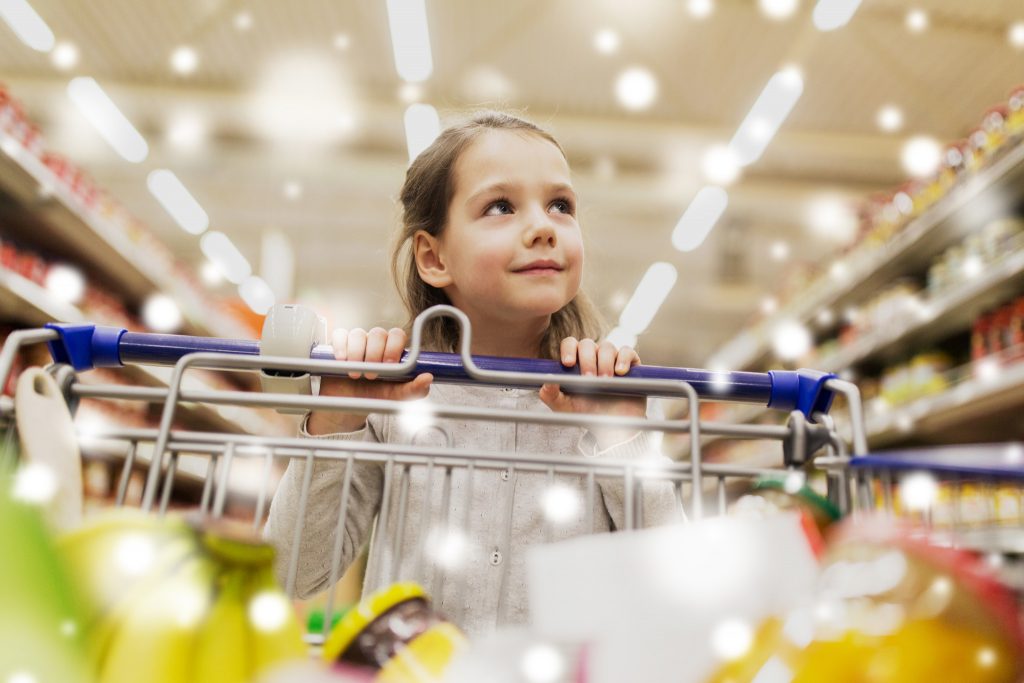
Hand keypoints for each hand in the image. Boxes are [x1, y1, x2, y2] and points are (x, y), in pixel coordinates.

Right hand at [307, 327, 432, 434]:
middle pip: (378, 333)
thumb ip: (414, 389)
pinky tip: (342, 361)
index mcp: (392, 349)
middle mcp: (375, 342)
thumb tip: (428, 377)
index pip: (397, 335)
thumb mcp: (397, 397)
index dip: (394, 347)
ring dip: (357, 353)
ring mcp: (356, 342)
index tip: (389, 365)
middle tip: (371, 374)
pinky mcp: (338, 345)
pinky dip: (341, 346)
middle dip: (375, 353)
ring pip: (358, 333)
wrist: (351, 406)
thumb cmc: (377, 397)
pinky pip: (340, 335)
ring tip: (356, 373)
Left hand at [539, 338, 645, 447]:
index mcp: (576, 361)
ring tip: (604, 382)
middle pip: (588, 343)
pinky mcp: (630, 364)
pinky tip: (620, 372)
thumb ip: (550, 394)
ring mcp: (612, 359)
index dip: (568, 349)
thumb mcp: (563, 407)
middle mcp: (593, 356)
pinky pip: (627, 351)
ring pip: (607, 346)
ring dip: (604, 363)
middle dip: (587, 360)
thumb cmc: (586, 414)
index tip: (568, 363)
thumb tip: (546, 381)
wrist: (611, 427)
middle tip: (588, 379)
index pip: (570, 344)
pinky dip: (623, 359)